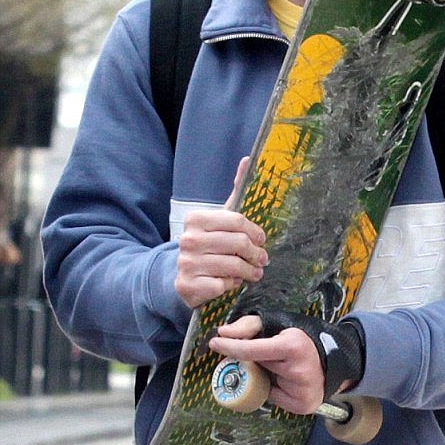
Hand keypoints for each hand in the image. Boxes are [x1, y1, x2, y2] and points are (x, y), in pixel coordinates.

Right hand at [175, 158, 268, 308]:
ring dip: (248, 271)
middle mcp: (188, 239)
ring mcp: (187, 263)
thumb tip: (248, 159)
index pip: (237, 221)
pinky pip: (223, 284)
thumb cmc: (209, 244)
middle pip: (238, 243)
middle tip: (262, 259)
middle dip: (256, 254)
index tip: (262, 239)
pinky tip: (231, 281)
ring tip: (254, 272)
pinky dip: (232, 284)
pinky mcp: (188, 285)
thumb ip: (236, 190)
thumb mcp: (221, 218)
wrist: (181, 275)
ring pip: (233, 265)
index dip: (255, 232)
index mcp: (196, 219)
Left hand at [208, 314, 325, 414]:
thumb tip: (223, 332)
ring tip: (280, 367)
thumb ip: (248, 326)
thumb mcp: (278, 325)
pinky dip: (273, 390)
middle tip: (266, 354)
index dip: (230, 346)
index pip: (251, 349)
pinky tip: (285, 381)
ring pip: (263, 384)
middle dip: (254, 360)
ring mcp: (301, 390)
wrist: (331, 362)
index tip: (215, 342)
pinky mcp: (302, 405)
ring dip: (264, 376)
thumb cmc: (300, 341)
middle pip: (256, 366)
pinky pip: (273, 398)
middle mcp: (298, 370)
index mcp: (292, 346)